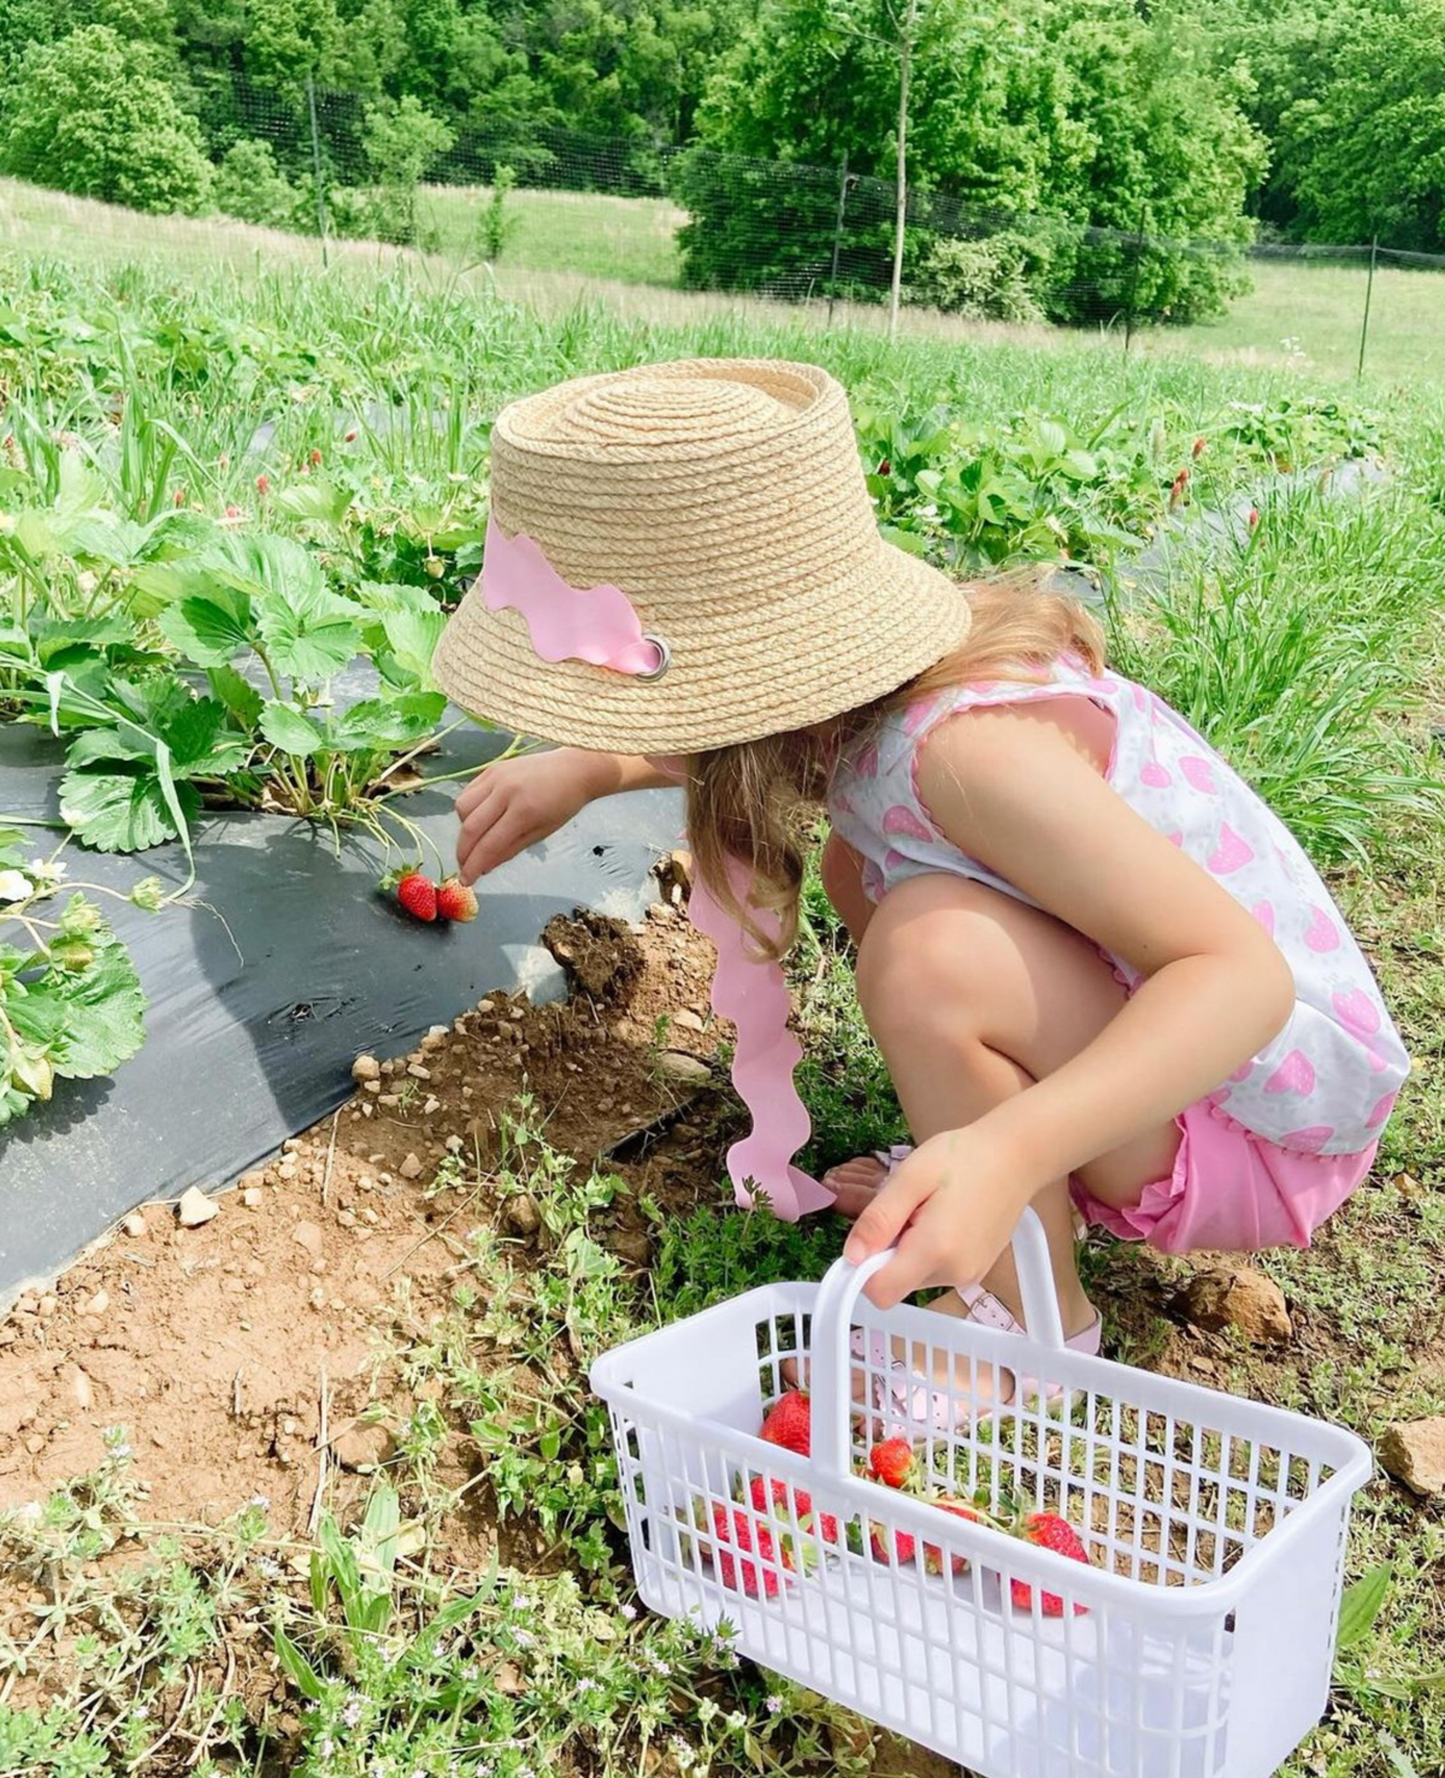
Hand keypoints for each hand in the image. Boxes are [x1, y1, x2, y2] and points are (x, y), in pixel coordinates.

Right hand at [454, 749, 601, 882]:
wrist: (573, 768)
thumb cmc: (563, 804)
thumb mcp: (541, 833)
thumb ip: (509, 850)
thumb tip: (483, 867)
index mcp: (524, 811)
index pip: (489, 844)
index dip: (473, 866)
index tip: (466, 880)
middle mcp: (505, 791)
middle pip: (470, 827)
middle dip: (463, 853)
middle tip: (464, 866)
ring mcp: (496, 776)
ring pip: (462, 807)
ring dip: (464, 829)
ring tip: (476, 838)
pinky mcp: (491, 768)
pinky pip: (468, 792)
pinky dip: (467, 809)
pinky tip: (478, 818)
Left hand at [842, 1126, 1033, 1308]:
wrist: (1016, 1156)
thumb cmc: (963, 1157)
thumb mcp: (911, 1177)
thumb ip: (879, 1219)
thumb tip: (851, 1257)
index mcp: (934, 1251)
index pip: (879, 1292)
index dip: (862, 1268)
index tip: (871, 1234)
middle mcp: (953, 1274)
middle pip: (895, 1283)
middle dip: (888, 1251)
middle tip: (907, 1209)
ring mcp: (968, 1276)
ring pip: (913, 1277)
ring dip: (908, 1249)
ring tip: (928, 1209)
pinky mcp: (976, 1271)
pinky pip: (935, 1270)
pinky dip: (928, 1250)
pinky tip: (944, 1216)